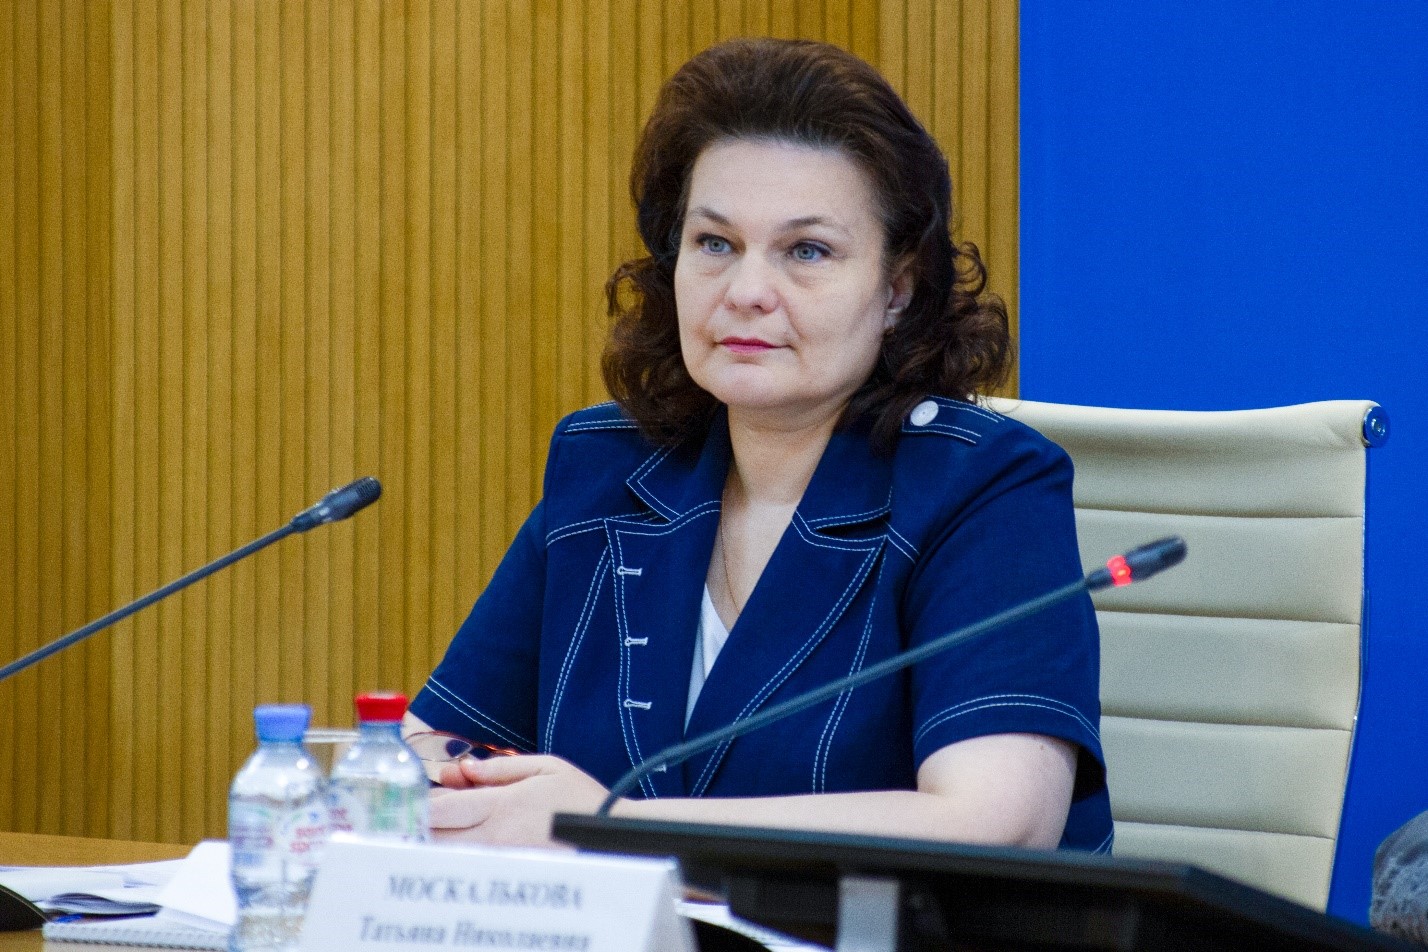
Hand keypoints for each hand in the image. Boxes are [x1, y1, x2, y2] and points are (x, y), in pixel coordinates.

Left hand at [428, 754, 611, 847]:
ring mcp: (500, 861)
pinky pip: (469, 865)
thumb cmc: (580, 798)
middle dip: (422, 824)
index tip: (416, 794)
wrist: (611, 836)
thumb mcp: (545, 766)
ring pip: (447, 855)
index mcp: (502, 806)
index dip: (419, 802)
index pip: (439, 809)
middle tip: (427, 812)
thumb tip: (461, 769)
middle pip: (434, 838)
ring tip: (447, 826)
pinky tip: (468, 842)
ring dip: (438, 840)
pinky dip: (458, 854)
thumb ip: (498, 769)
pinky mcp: (508, 875)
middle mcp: (495, 838)